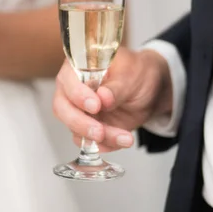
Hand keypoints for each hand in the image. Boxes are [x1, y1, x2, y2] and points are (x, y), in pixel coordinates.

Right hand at [53, 47, 172, 151]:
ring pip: (76, 130)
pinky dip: (106, 145)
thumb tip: (103, 96)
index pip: (68, 80)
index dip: (78, 95)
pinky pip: (89, 143)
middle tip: (99, 131)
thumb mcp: (132, 74)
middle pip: (63, 109)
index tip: (95, 105)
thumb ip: (116, 87)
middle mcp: (73, 89)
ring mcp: (79, 111)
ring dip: (101, 138)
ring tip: (125, 137)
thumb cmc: (136, 72)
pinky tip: (122, 140)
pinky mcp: (87, 128)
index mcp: (79, 66)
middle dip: (81, 123)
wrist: (149, 89)